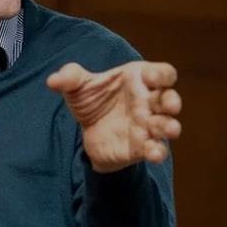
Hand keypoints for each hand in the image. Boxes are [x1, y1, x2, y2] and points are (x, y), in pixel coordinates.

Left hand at [47, 60, 180, 172]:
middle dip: (173, 101)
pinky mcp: (141, 147)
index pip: (162, 73)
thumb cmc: (92, 101)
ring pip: (167, 125)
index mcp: (139, 80)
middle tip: (171, 105)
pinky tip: (153, 154)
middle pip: (170, 99)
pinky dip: (158, 152)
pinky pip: (156, 149)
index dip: (160, 74)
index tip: (149, 77)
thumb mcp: (77, 87)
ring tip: (170, 130)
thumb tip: (53, 80)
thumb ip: (69, 78)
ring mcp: (147, 126)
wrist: (87, 132)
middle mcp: (148, 102)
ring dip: (171, 127)